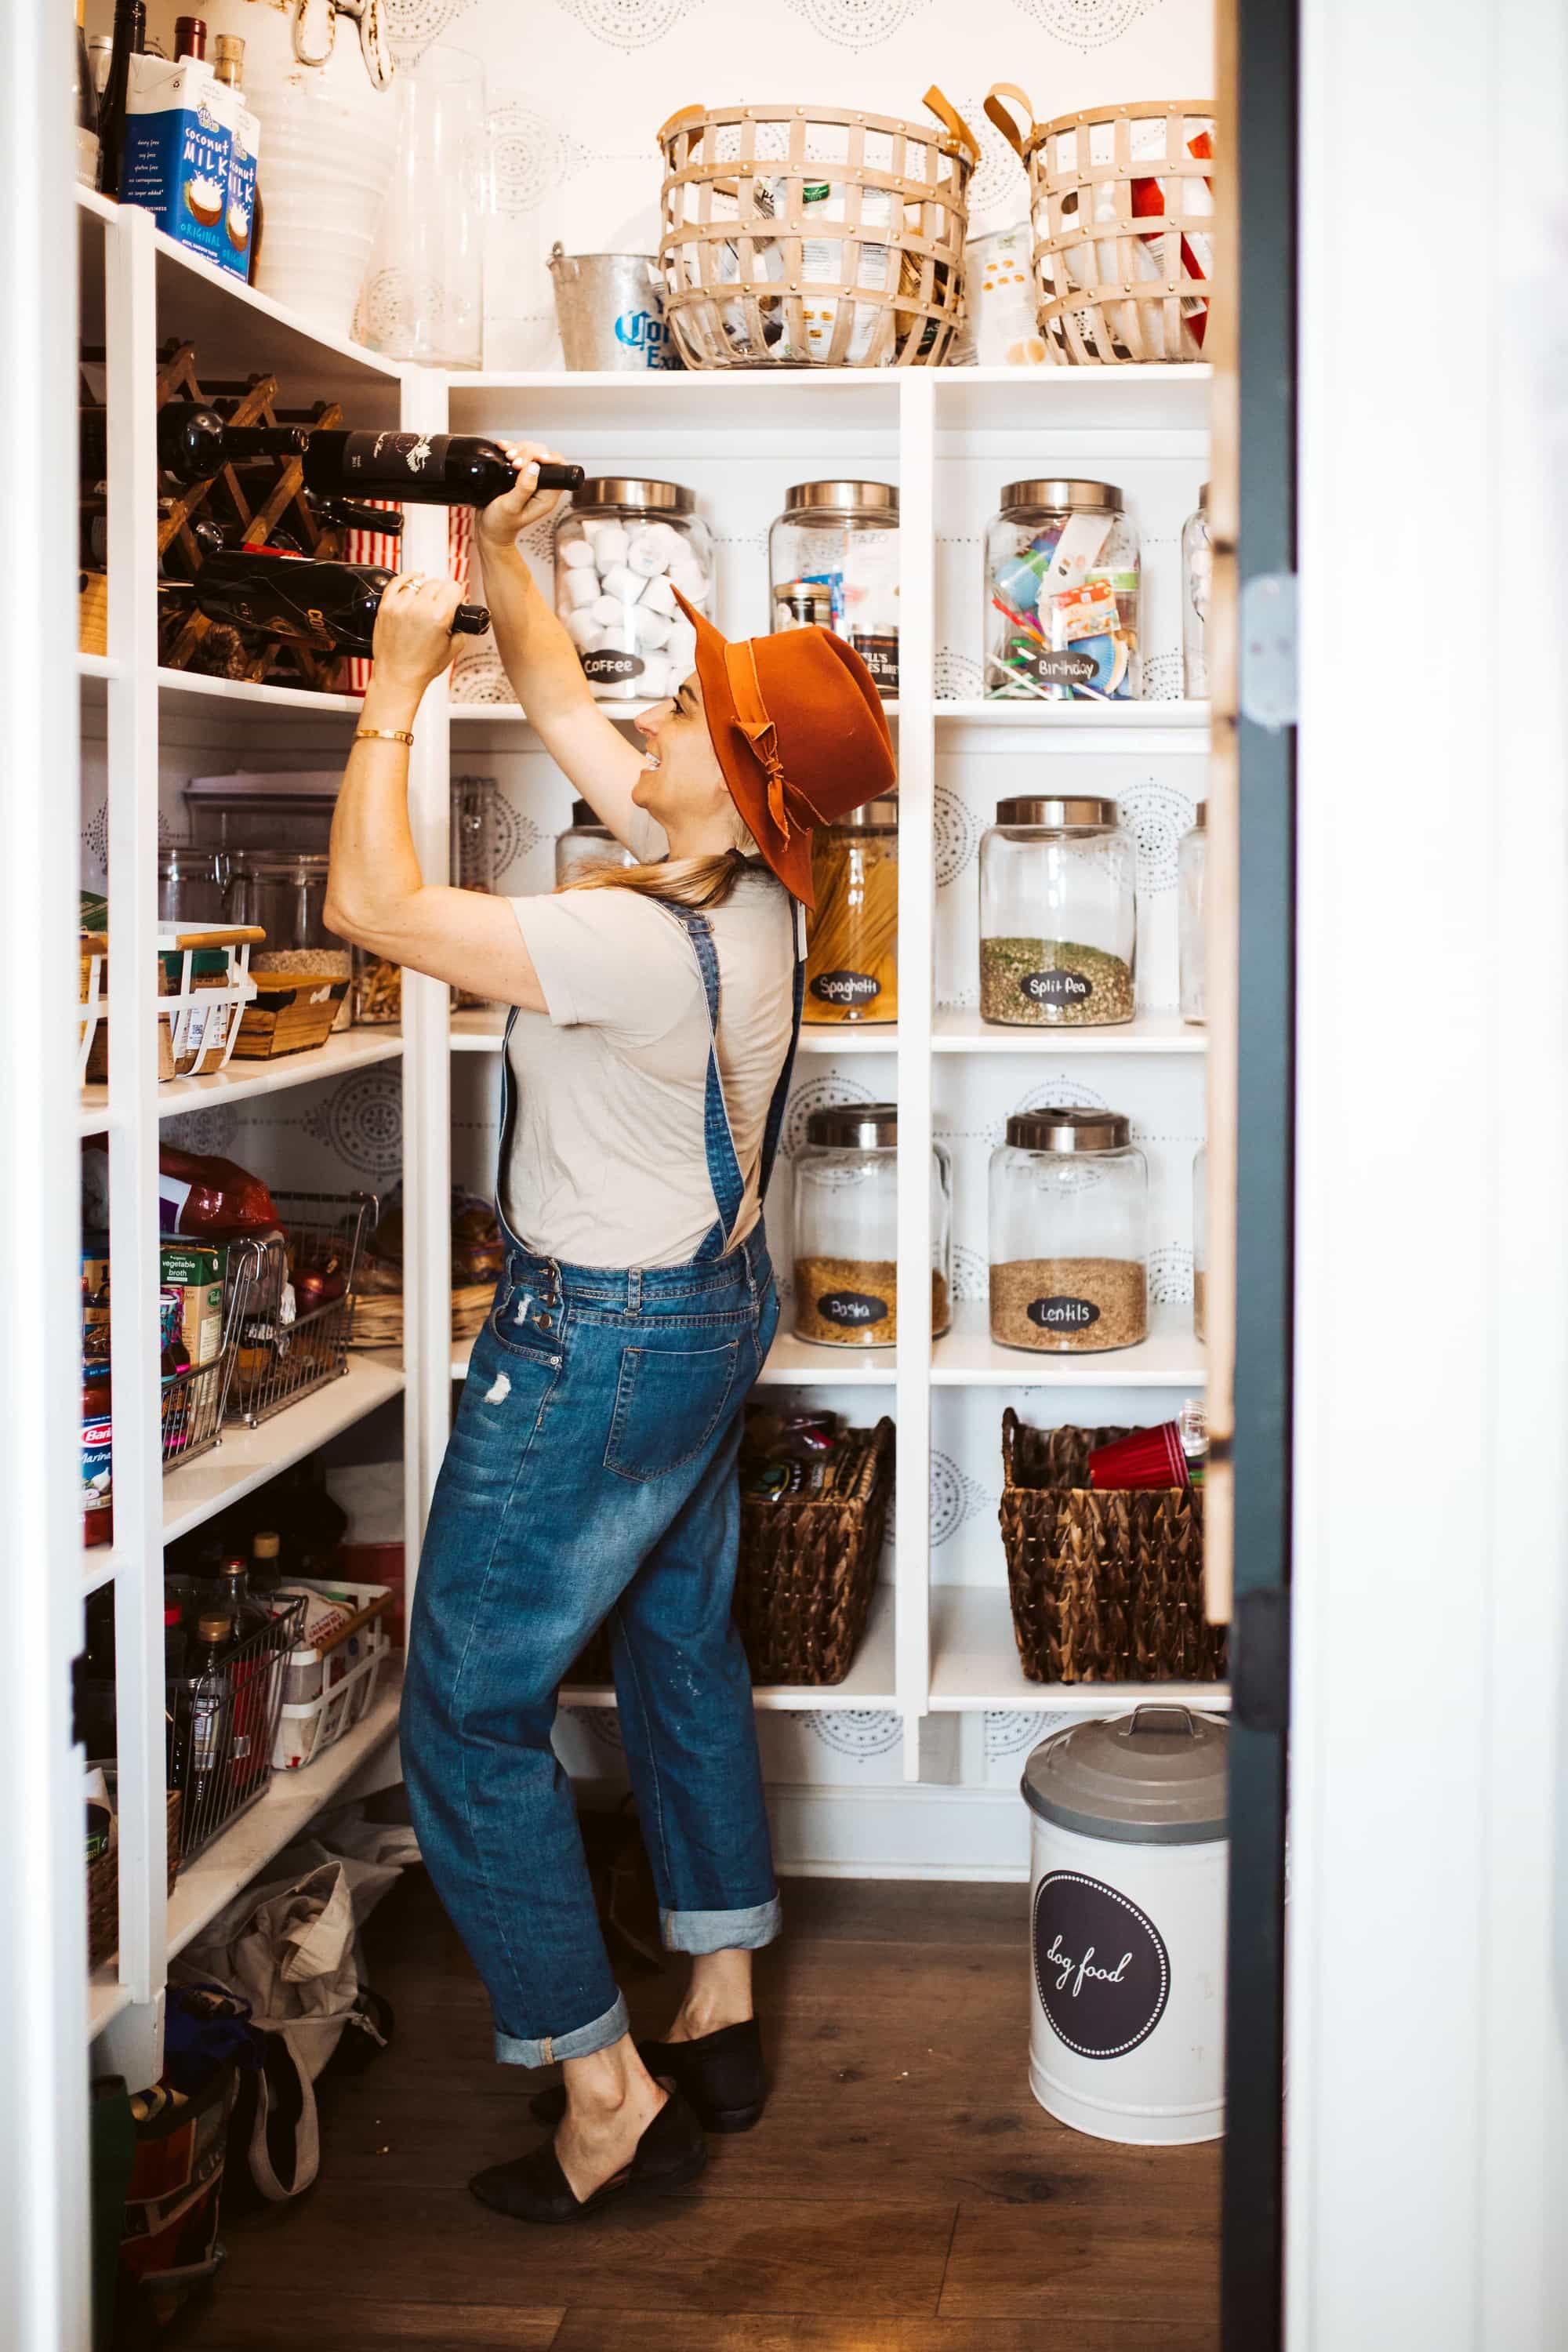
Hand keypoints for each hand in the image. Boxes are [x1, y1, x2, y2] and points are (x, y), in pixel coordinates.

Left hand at [370, 570, 464, 696]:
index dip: (457, 595)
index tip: (455, 600)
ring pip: (419, 583)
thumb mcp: (453, 649)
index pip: (454, 588)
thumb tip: (460, 613)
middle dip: (443, 593)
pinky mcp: (386, 606)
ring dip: (425, 590)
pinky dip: (407, 578)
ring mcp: (400, 605)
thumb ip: (461, 626)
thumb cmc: (422, 667)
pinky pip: (396, 581)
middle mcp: (419, 607)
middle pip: (437, 583)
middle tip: (441, 605)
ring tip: (425, 603)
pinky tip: (413, 579)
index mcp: (439, 616)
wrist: (397, 677)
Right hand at [476, 439, 569, 549]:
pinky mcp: (518, 474)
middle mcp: (541, 486)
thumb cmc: (500, 524)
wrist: (487, 529)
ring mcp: (529, 479)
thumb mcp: (511, 507)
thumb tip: (535, 467)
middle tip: (513, 462)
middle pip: (544, 456)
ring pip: (531, 452)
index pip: (559, 470)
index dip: (551, 458)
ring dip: (519, 449)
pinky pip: (518, 454)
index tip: (536, 458)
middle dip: (529, 452)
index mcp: (547, 497)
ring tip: (506, 456)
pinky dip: (511, 447)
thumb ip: (524, 488)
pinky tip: (501, 447)